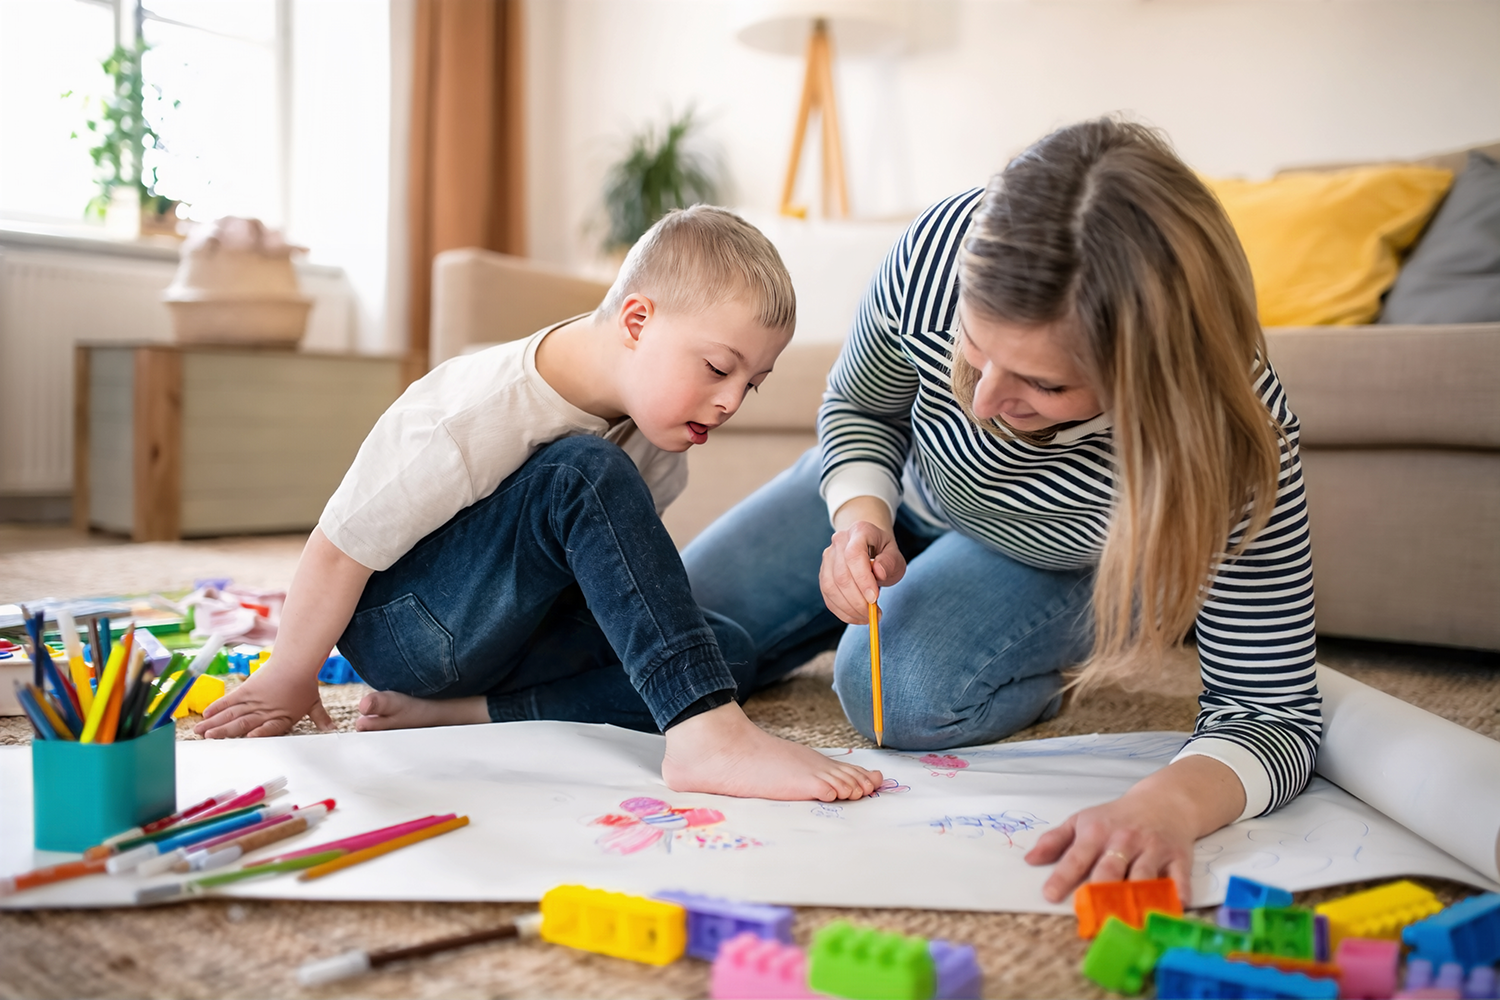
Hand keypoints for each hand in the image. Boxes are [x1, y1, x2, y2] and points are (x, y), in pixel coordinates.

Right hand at [195, 656, 333, 737]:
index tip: (246, 739)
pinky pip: (230, 700)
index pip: (268, 729)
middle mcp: (265, 710)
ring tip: (200, 732)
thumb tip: (333, 730)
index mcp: (281, 717)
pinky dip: (217, 707)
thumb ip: (320, 719)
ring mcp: (254, 700)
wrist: (296, 660)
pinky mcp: (247, 689)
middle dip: (224, 732)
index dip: (258, 734)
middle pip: (243, 723)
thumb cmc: (305, 683)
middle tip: (208, 740)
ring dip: (215, 723)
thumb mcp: (313, 703)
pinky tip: (206, 714)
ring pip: (232, 713)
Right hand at [819, 518, 905, 623]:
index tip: (874, 599)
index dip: (862, 579)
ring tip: (867, 617)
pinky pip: (828, 596)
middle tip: (873, 614)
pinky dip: (842, 611)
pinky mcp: (823, 574)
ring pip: (831, 587)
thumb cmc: (883, 553)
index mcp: (859, 531)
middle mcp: (839, 541)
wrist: (870, 546)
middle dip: (857, 600)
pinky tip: (856, 616)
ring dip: (849, 608)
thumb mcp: (895, 555)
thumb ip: (889, 562)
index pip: (854, 555)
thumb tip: (878, 573)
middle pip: (841, 575)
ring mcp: (828, 557)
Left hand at [1024, 755, 1245, 903]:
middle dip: (1100, 891)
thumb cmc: (1117, 817)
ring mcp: (1152, 849)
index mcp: (1096, 832)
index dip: (1062, 876)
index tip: (1050, 895)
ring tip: (1127, 922)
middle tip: (1091, 915)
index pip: (1076, 857)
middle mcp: (1124, 841)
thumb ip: (1055, 840)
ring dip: (1135, 899)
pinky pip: (1178, 878)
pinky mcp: (1178, 858)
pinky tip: (1174, 908)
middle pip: (1110, 870)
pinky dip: (1177, 893)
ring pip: (1142, 877)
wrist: (1164, 802)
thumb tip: (1030, 860)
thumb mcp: (1081, 820)